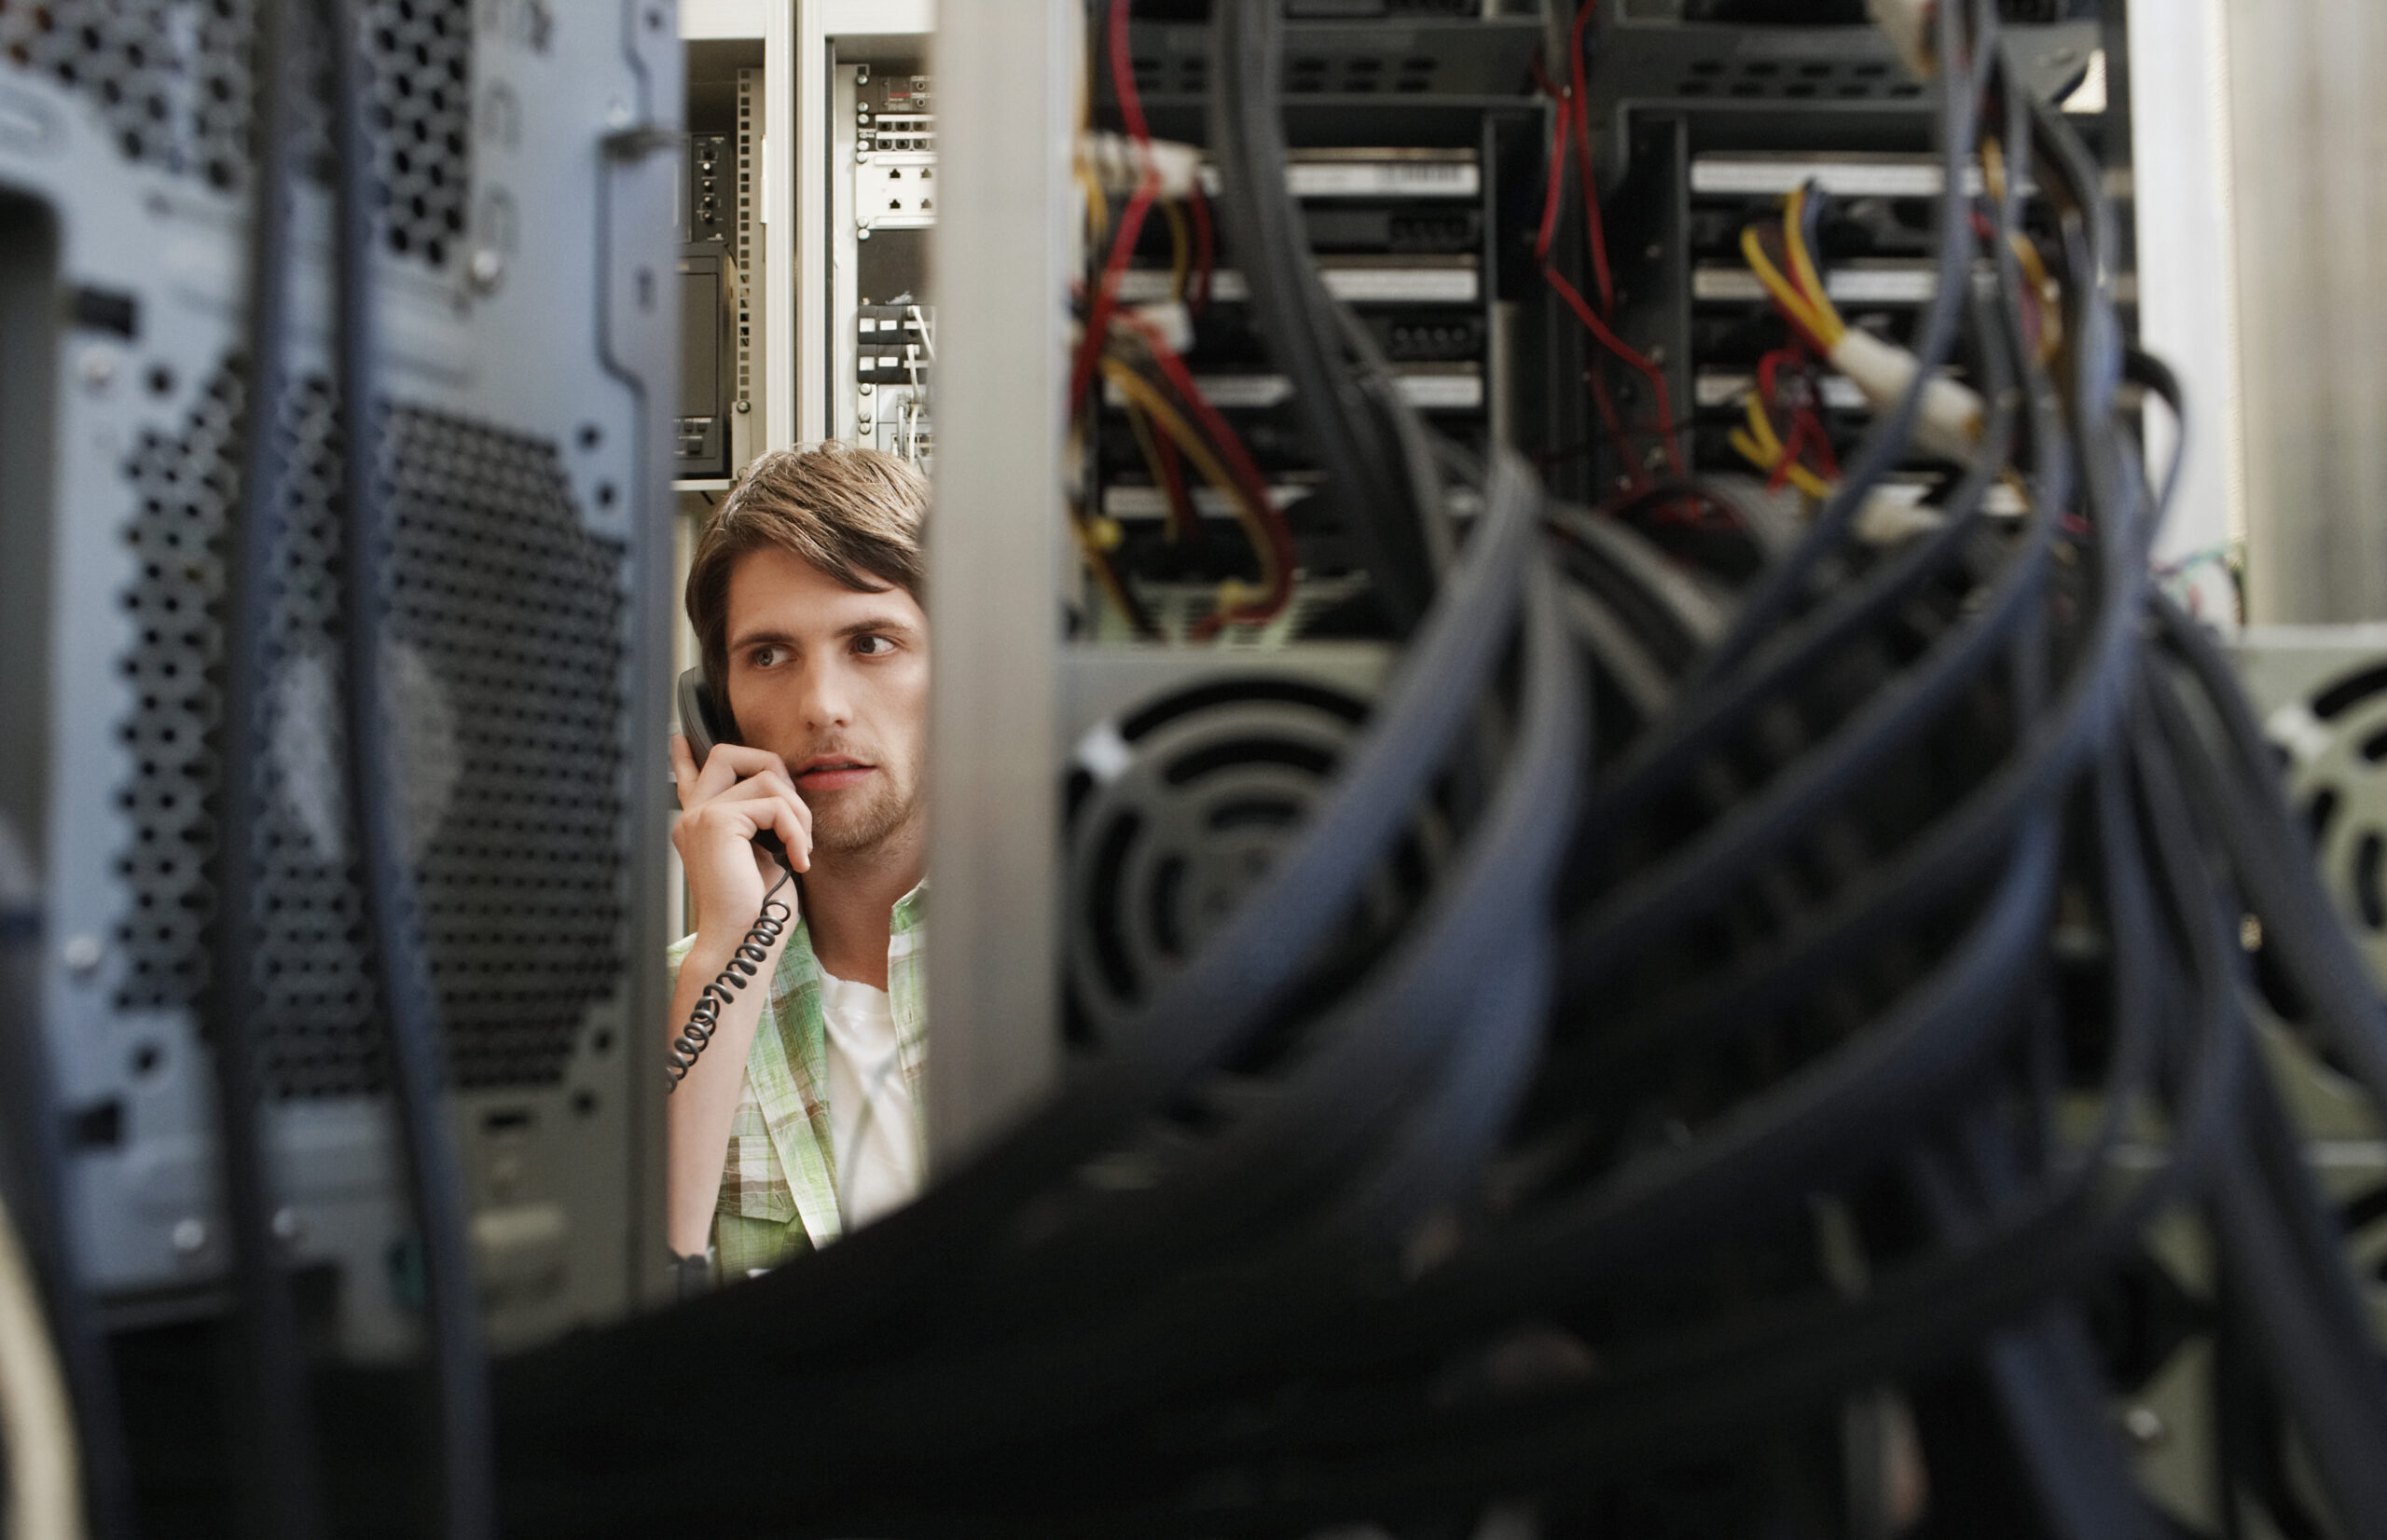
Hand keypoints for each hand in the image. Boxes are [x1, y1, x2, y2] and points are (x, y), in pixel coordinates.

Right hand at [669, 734, 812, 937]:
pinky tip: (798, 860)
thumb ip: (762, 823)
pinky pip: (775, 804)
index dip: (685, 757)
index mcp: (700, 826)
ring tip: (801, 849)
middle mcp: (693, 816)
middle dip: (773, 767)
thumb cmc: (757, 912)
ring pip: (766, 777)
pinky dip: (798, 830)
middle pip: (727, 753)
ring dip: (799, 812)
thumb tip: (781, 797)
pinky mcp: (717, 821)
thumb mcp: (764, 857)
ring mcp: (700, 816)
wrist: (743, 942)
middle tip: (793, 814)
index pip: (688, 779)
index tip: (679, 740)